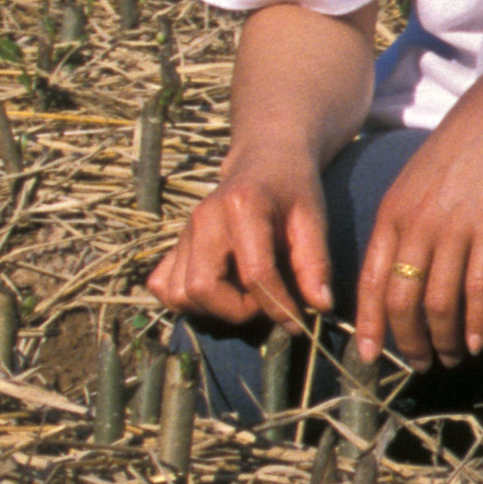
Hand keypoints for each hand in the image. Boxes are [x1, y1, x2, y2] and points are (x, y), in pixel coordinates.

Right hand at [149, 151, 335, 335]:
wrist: (265, 161)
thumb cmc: (293, 190)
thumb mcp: (313, 220)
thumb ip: (315, 263)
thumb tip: (320, 307)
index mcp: (242, 207)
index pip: (255, 273)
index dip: (278, 306)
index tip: (298, 322)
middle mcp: (204, 219)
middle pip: (203, 288)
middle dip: (238, 311)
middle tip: (267, 303)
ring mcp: (184, 232)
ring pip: (179, 294)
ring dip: (213, 309)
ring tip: (245, 297)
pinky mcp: (175, 244)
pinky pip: (162, 285)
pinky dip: (186, 301)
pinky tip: (218, 292)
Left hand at [353, 67, 482, 371]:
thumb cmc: (454, 155)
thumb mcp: (409, 187)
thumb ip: (399, 229)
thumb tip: (394, 276)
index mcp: (390, 217)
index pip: (370, 283)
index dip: (368, 325)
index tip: (369, 357)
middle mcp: (415, 226)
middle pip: (401, 301)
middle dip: (408, 341)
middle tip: (419, 365)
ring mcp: (453, 228)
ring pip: (439, 301)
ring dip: (443, 338)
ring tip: (451, 357)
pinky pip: (479, 286)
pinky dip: (476, 321)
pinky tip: (477, 342)